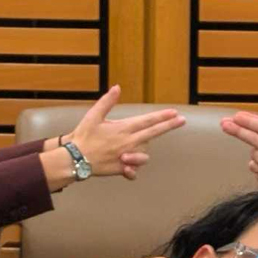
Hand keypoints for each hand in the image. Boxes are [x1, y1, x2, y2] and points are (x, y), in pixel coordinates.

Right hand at [63, 87, 183, 180]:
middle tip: (182, 120)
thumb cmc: (83, 137)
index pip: (148, 121)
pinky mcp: (122, 168)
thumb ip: (107, 102)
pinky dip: (133, 168)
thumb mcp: (93, 116)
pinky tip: (129, 166)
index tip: (175, 112)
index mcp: (123, 128)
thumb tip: (117, 87)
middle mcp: (129, 142)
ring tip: (135, 147)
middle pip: (154, 134)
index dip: (163, 116)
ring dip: (143, 149)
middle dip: (169, 126)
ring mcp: (127, 156)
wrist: (75, 160)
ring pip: (145, 153)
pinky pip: (134, 169)